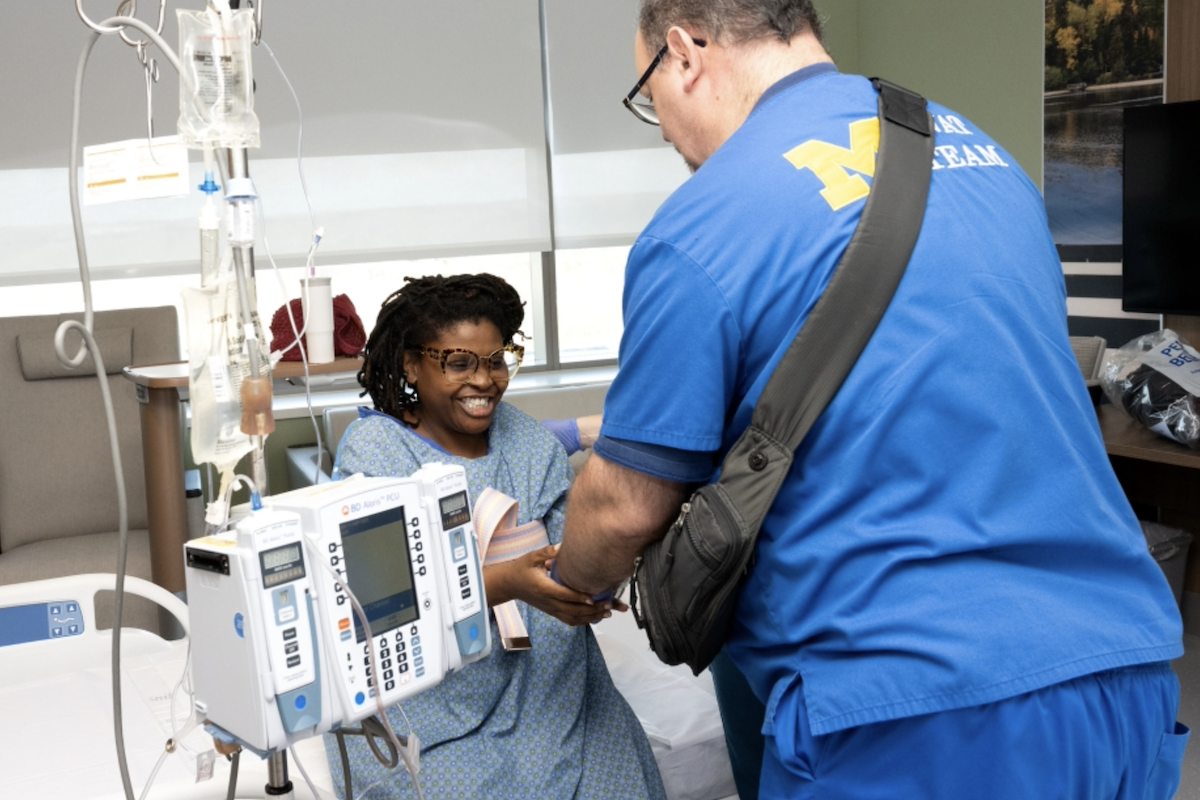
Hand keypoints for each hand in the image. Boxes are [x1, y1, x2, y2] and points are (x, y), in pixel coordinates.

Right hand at [485, 545, 612, 626]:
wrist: (509, 584)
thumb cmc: (522, 568)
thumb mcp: (532, 556)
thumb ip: (548, 552)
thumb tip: (562, 547)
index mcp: (544, 588)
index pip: (564, 595)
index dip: (578, 598)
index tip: (593, 598)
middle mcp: (549, 602)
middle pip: (573, 611)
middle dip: (593, 610)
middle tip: (611, 606)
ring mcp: (551, 609)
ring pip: (573, 618)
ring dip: (592, 618)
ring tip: (608, 613)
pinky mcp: (552, 611)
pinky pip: (569, 620)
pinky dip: (584, 621)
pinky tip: (596, 617)